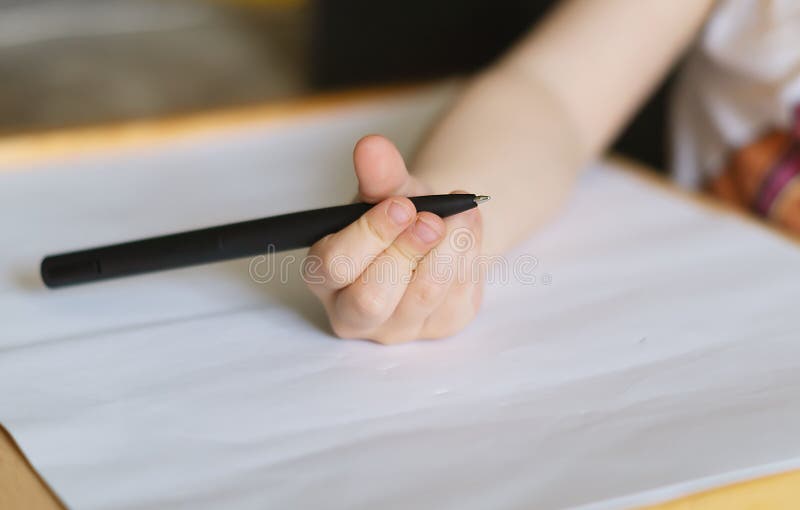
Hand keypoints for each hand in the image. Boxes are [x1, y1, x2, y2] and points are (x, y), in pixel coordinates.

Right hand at [304, 135, 483, 343]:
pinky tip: (467, 228)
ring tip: (458, 213)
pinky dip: (468, 254)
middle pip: (372, 298)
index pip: (335, 265)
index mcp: (325, 275)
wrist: (436, 230)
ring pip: (422, 297)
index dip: (369, 234)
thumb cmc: (399, 213)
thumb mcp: (387, 190)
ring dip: (447, 248)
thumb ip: (378, 173)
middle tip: (433, 218)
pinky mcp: (440, 326)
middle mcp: (354, 311)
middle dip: (406, 251)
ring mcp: (398, 326)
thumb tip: (371, 146)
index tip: (401, 204)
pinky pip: (457, 295)